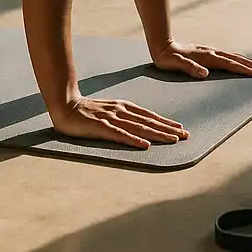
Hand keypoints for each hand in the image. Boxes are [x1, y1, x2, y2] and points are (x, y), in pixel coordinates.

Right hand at [51, 96, 187, 149]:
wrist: (66, 106)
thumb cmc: (88, 111)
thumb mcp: (110, 111)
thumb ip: (124, 117)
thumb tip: (141, 126)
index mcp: (125, 107)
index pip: (150, 116)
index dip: (166, 122)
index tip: (181, 128)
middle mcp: (122, 111)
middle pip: (149, 122)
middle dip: (168, 129)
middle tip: (185, 135)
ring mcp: (112, 118)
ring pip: (139, 128)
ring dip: (158, 134)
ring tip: (173, 140)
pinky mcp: (100, 127)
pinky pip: (120, 134)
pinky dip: (134, 140)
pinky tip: (145, 145)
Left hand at [151, 40, 251, 78]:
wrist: (162, 45)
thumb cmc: (168, 58)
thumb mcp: (176, 65)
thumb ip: (190, 68)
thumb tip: (205, 74)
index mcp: (207, 57)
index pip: (229, 64)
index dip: (243, 69)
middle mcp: (211, 52)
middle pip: (236, 58)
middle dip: (251, 64)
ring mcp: (210, 51)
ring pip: (233, 56)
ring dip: (247, 61)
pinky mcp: (207, 53)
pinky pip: (227, 56)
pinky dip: (237, 59)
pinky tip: (239, 62)